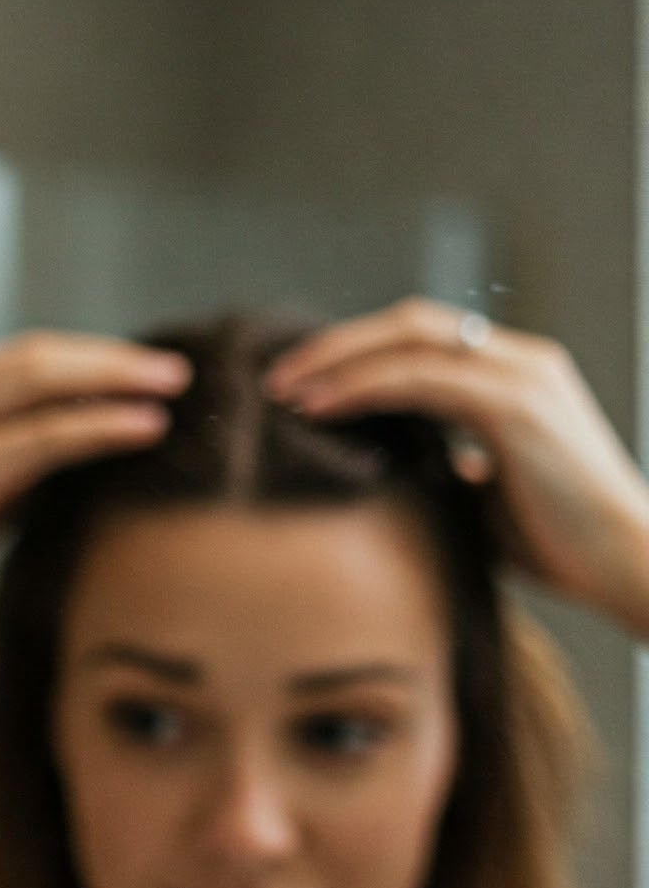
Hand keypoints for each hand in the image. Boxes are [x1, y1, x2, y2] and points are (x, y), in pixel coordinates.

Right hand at [0, 332, 189, 634]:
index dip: (87, 360)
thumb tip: (84, 446)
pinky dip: (101, 425)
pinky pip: (47, 433)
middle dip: (113, 359)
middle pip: (41, 354)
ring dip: (118, 377)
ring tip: (174, 387)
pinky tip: (146, 426)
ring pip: (46, 377)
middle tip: (174, 370)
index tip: (139, 373)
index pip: (24, 358)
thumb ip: (11, 460)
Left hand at [266, 299, 648, 635]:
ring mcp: (522, 377)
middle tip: (274, 378)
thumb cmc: (559, 543)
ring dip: (336, 361)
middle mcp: (521, 362)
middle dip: (335, 345)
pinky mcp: (516, 407)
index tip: (300, 383)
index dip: (357, 352)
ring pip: (409, 340)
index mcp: (514, 377)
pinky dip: (362, 386)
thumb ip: (447, 466)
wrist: (626, 564)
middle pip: (409, 323)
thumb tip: (391, 473)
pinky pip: (421, 378)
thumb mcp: (485, 493)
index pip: (422, 339)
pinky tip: (319, 407)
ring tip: (283, 390)